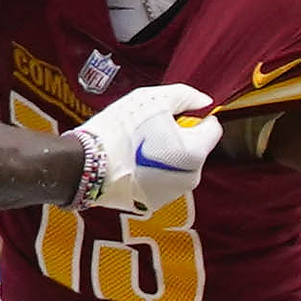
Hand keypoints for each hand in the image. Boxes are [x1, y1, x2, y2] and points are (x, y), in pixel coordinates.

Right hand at [66, 78, 221, 211]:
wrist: (87, 164)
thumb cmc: (121, 129)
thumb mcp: (153, 99)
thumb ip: (185, 96)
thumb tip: (204, 101)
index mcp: (194, 151)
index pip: (212, 128)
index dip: (195, 116)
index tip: (174, 114)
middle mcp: (190, 177)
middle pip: (194, 148)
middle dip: (178, 138)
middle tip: (149, 129)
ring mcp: (172, 193)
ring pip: (178, 166)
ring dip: (165, 155)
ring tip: (136, 146)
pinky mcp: (154, 203)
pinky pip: (161, 181)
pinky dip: (152, 171)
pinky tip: (131, 162)